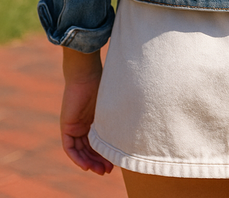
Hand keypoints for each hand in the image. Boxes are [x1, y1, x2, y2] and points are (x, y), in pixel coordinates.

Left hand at [60, 48, 113, 175]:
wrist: (86, 75)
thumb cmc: (103, 84)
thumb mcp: (114, 104)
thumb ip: (120, 114)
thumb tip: (145, 121)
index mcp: (96, 119)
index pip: (100, 141)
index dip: (107, 152)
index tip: (117, 161)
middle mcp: (85, 124)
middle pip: (90, 149)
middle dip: (100, 160)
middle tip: (109, 170)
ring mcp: (75, 126)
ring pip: (80, 151)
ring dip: (89, 162)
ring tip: (101, 170)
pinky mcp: (67, 126)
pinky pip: (70, 147)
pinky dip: (77, 158)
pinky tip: (86, 166)